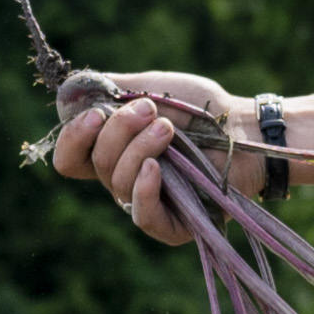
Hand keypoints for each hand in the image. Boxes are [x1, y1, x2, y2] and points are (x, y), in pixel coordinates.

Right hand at [47, 70, 261, 244]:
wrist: (245, 125)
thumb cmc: (201, 107)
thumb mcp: (150, 88)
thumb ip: (109, 89)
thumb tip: (68, 91)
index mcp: (112, 151)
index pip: (70, 158)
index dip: (72, 138)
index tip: (94, 113)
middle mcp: (123, 179)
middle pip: (94, 165)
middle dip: (117, 131)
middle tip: (151, 110)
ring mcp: (147, 203)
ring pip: (117, 183)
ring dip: (139, 149)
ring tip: (169, 129)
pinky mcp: (173, 225)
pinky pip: (143, 216)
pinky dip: (144, 190)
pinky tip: (155, 168)